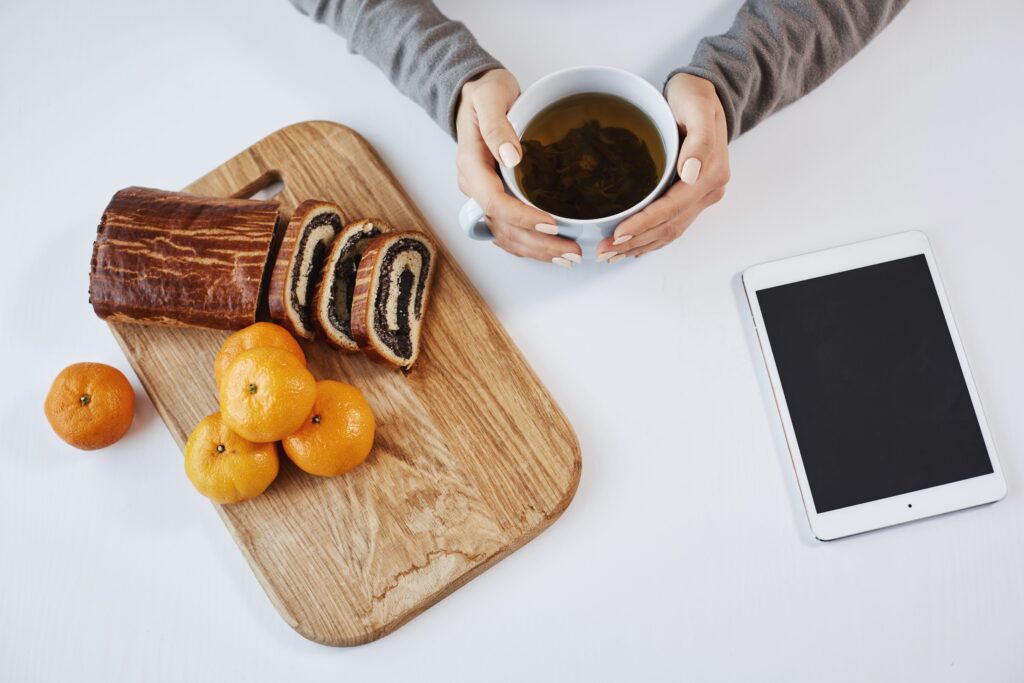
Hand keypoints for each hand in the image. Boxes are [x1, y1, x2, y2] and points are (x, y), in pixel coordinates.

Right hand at [455, 69, 581, 266]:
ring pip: (506, 235)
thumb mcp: (489, 98)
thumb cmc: (485, 93)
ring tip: (569, 256)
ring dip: (536, 250)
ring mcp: (484, 196)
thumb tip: (511, 158)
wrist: (478, 93)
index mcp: (471, 166)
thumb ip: (497, 127)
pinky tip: (554, 249)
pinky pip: (510, 230)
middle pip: (503, 228)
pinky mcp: (497, 198)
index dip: (522, 218)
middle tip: (572, 250)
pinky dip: (531, 244)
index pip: (494, 203)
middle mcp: (475, 186)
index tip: (552, 224)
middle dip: (537, 244)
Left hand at [596, 73, 729, 261]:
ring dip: (641, 246)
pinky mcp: (693, 196)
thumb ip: (699, 141)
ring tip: (612, 255)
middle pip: (669, 226)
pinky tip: (634, 248)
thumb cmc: (696, 96)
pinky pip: (673, 225)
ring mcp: (702, 196)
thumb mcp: (697, 106)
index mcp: (710, 174)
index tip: (619, 234)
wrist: (708, 91)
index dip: (644, 224)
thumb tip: (690, 173)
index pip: (672, 208)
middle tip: (605, 251)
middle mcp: (708, 190)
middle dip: (636, 242)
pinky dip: (652, 240)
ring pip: (670, 231)